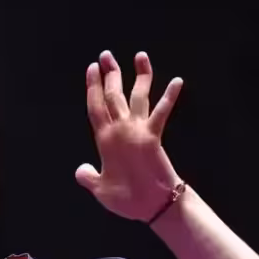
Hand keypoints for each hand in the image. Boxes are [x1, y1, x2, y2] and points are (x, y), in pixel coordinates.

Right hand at [75, 50, 183, 220]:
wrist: (155, 203)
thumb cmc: (125, 198)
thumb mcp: (99, 189)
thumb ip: (88, 177)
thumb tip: (80, 169)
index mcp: (103, 140)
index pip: (95, 107)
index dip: (92, 87)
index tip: (92, 68)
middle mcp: (120, 129)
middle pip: (113, 95)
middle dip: (110, 74)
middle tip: (106, 55)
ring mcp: (139, 130)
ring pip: (138, 96)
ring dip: (140, 75)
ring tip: (141, 56)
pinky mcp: (156, 135)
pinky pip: (163, 111)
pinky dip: (170, 96)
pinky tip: (178, 81)